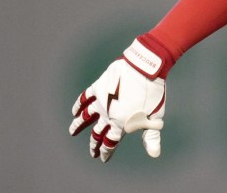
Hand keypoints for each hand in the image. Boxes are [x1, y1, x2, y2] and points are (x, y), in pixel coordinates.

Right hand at [69, 38, 167, 161]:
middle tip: (91, 152)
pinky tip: (74, 111)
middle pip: (97, 133)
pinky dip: (78, 105)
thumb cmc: (153, 93)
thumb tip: (155, 155)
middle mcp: (107, 115)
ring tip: (72, 132)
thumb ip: (151, 137)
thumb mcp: (155, 117)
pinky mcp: (98, 87)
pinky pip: (85, 98)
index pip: (110, 142)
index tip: (102, 158)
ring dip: (78, 125)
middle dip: (94, 144)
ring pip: (85, 117)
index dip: (106, 152)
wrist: (145, 69)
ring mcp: (101, 101)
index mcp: (121, 123)